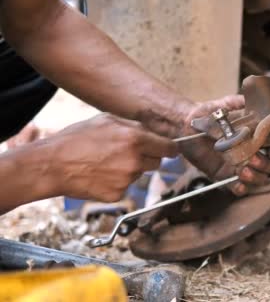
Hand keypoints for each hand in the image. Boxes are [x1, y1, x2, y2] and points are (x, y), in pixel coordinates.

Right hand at [44, 114, 177, 201]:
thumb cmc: (76, 139)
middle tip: (128, 153)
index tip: (170, 149)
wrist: (52, 165)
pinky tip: (101, 175)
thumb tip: (154, 132)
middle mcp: (135, 161)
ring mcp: (127, 180)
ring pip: (140, 174)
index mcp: (136, 139)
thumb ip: (134, 126)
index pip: (169, 148)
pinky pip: (126, 187)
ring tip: (106, 162)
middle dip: (148, 158)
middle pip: (157, 163)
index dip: (170, 148)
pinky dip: (117, 183)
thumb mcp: (107, 120)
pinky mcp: (118, 195)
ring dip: (131, 169)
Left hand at [177, 95, 269, 194]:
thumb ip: (238, 103)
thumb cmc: (207, 113)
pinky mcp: (226, 176)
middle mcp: (252, 151)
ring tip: (243, 171)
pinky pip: (239, 188)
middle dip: (265, 164)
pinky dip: (241, 188)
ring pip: (259, 177)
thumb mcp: (224, 105)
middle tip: (252, 159)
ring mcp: (241, 165)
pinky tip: (237, 184)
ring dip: (255, 177)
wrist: (186, 126)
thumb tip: (251, 102)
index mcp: (257, 135)